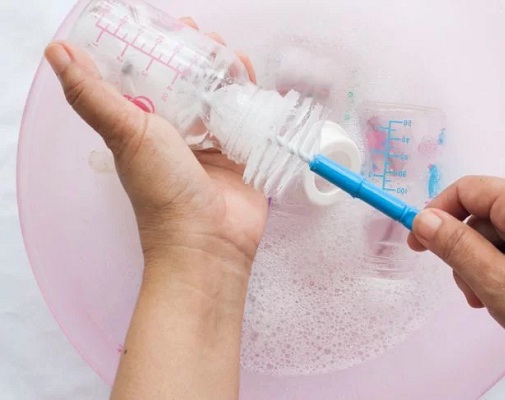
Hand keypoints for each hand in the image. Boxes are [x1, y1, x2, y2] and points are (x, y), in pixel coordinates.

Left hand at [45, 18, 266, 399]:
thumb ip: (94, 94)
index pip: (156, 77)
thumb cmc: (163, 192)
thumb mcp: (127, 134)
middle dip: (202, 58)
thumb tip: (56, 52)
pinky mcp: (243, 156)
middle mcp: (181, 134)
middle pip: (193, 84)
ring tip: (235, 55)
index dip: (164, 50)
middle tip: (210, 38)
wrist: (209, 242)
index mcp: (149, 127)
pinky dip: (254, 101)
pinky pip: (250, 120)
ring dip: (230, 74)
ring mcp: (215, 145)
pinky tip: (257, 83)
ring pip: (223, 98)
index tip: (175, 28)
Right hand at [408, 176, 504, 373]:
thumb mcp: (495, 281)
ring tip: (492, 300)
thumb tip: (423, 220)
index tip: (418, 245)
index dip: (435, 214)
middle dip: (463, 250)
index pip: (465, 190)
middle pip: (481, 215)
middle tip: (468, 290)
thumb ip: (455, 246)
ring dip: (483, 264)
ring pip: (499, 234)